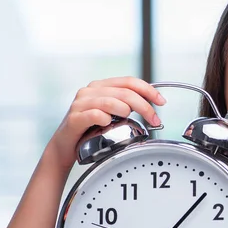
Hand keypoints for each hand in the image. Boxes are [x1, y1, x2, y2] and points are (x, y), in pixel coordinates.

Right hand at [47, 77, 165, 168]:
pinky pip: (95, 115)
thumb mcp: (111, 114)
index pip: (129, 81)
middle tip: (155, 120)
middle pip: (125, 92)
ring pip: (111, 101)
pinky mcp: (74, 118)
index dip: (149, 90)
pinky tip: (107, 125)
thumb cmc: (90, 130)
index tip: (161, 102)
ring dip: (125, 112)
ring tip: (127, 120)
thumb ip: (125, 106)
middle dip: (144, 107)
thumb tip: (150, 107)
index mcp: (101, 86)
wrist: (65, 146)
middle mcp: (90, 91)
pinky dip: (105, 120)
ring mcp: (80, 103)